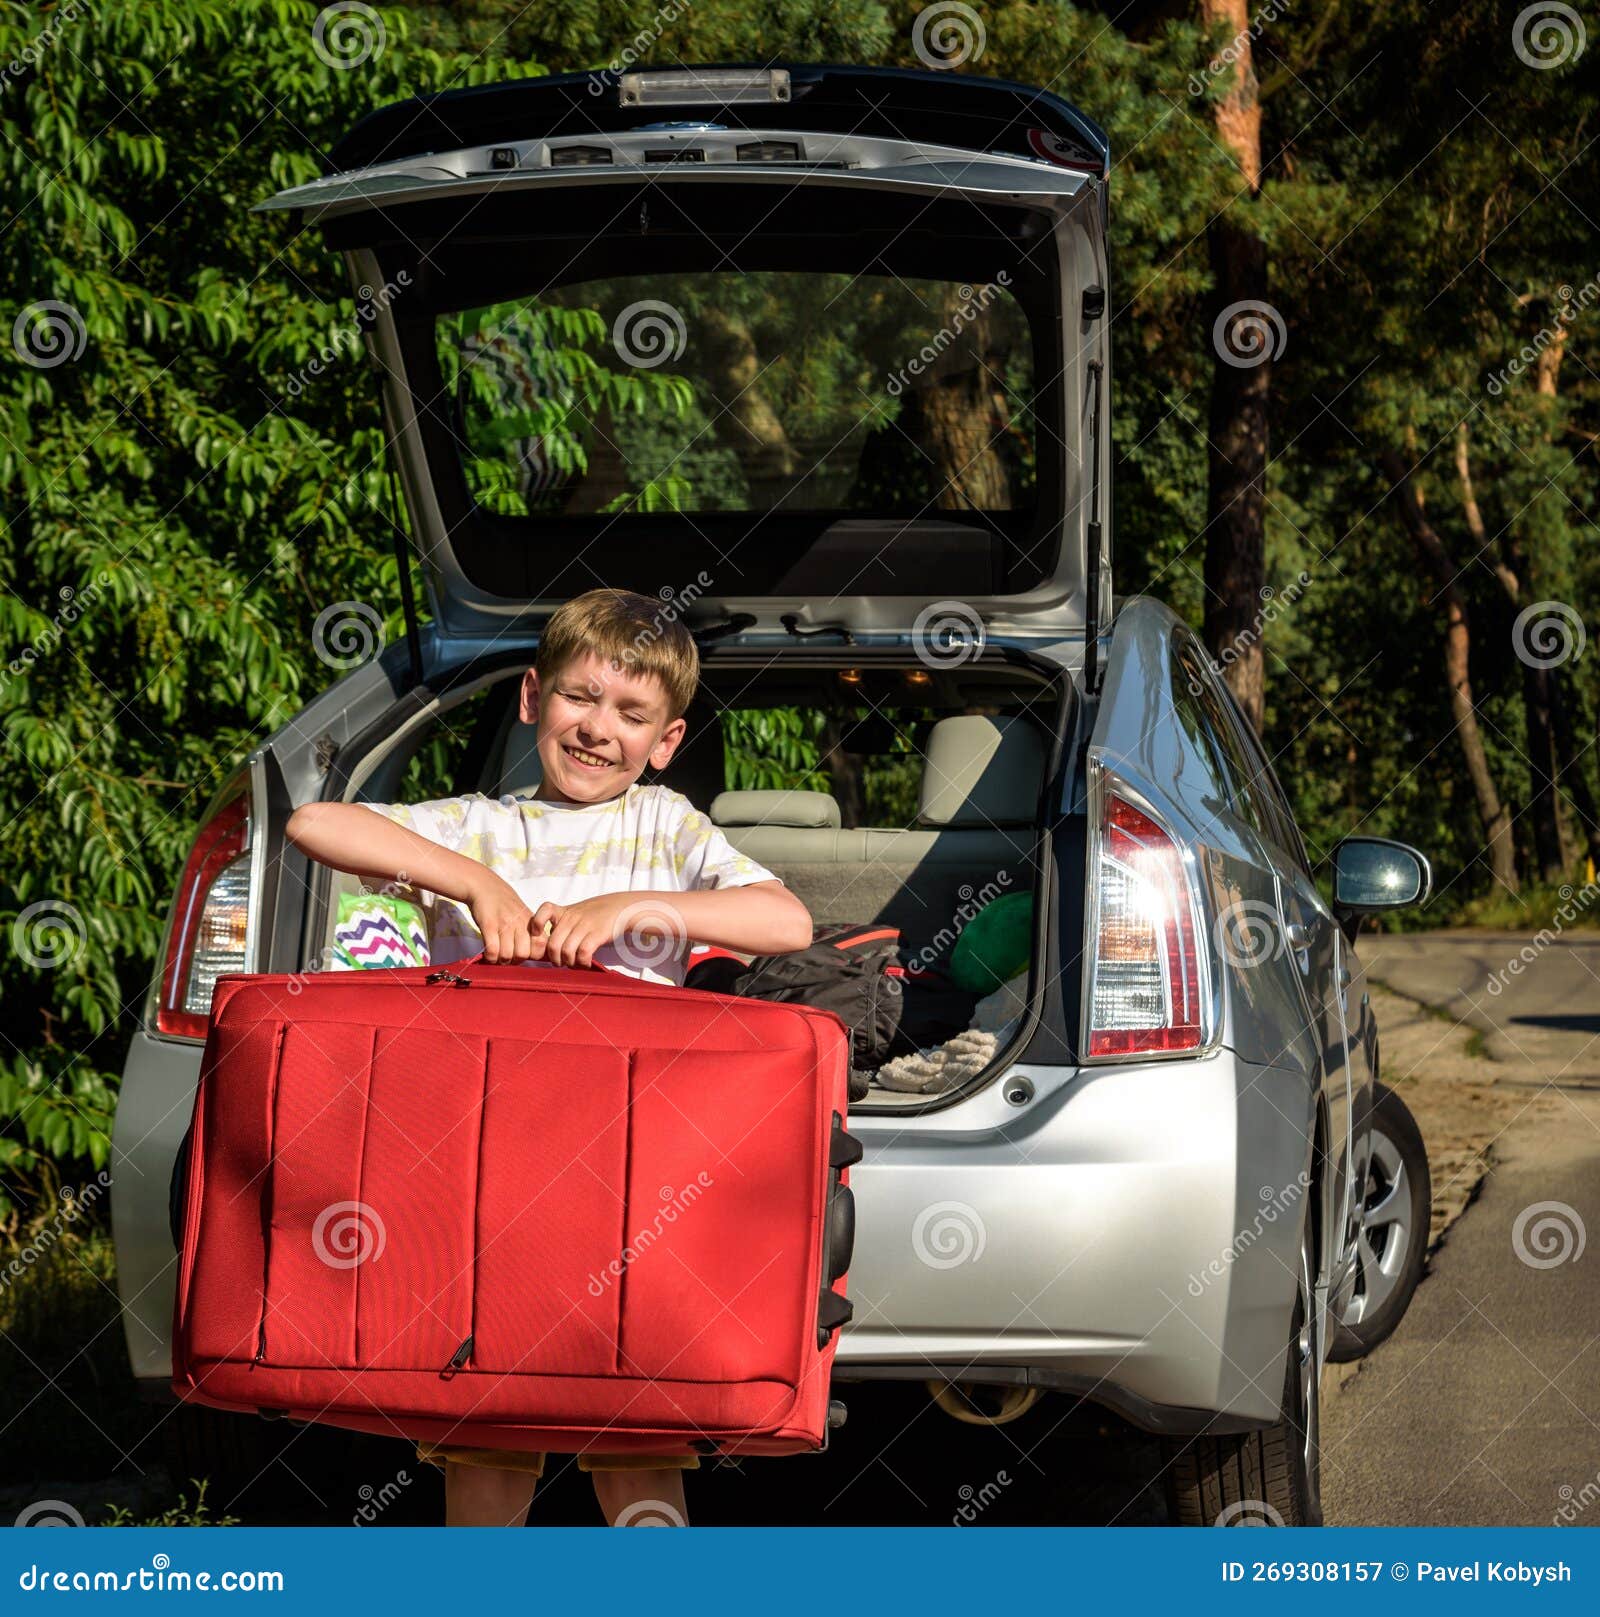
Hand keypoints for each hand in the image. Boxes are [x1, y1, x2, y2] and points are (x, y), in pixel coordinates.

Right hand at [465, 871, 538, 962]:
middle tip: (507, 957)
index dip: (532, 956)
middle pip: (523, 954)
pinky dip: (490, 957)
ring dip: (500, 960)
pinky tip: (488, 953)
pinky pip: (492, 950)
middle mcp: (520, 923)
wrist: (484, 886)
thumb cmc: (504, 903)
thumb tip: (534, 953)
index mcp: (531, 921)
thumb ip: (530, 931)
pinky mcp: (489, 925)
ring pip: (507, 955)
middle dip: (514, 961)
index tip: (522, 954)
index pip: (540, 947)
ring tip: (496, 956)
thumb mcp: (523, 914)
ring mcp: (505, 924)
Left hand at [528, 892, 670, 968]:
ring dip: (569, 963)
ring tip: (575, 964)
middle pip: (552, 944)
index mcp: (564, 912)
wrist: (622, 908)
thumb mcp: (576, 913)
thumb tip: (548, 949)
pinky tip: (586, 964)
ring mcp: (584, 925)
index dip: (536, 925)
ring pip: (566, 951)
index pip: (543, 911)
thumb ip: (561, 925)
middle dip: (555, 959)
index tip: (540, 936)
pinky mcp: (597, 934)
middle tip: (562, 962)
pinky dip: (583, 963)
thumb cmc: (596, 915)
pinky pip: (583, 953)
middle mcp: (572, 918)